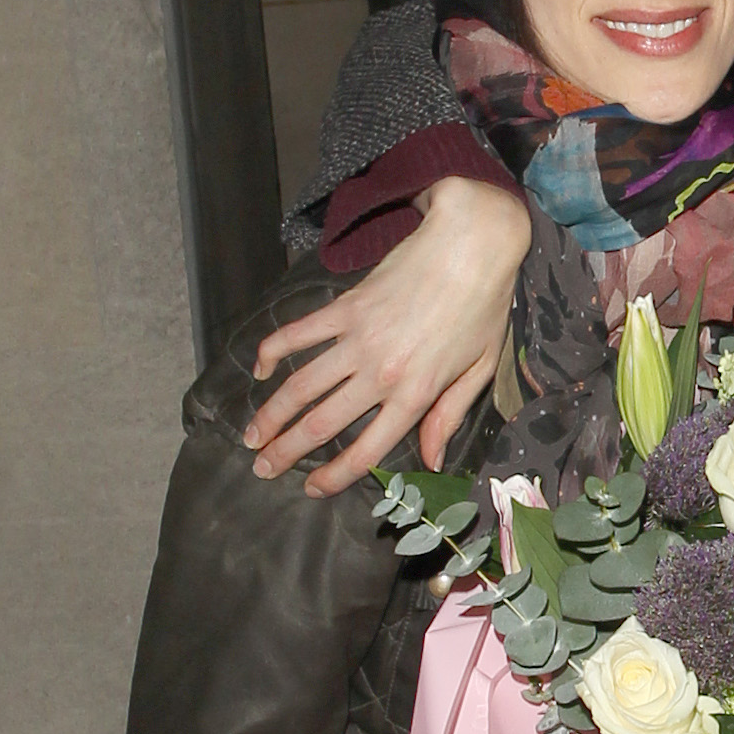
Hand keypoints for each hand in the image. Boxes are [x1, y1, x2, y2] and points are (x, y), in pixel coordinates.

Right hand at [247, 178, 531, 496]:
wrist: (469, 244)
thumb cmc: (482, 308)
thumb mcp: (478, 371)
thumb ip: (449, 417)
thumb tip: (431, 461)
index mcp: (415, 394)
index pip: (366, 450)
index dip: (334, 476)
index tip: (311, 489)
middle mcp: (381, 372)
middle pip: (321, 423)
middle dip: (285, 451)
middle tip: (261, 469)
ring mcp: (358, 338)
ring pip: (301, 385)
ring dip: (270, 413)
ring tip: (250, 435)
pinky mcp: (345, 307)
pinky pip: (299, 333)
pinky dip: (273, 351)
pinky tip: (260, 369)